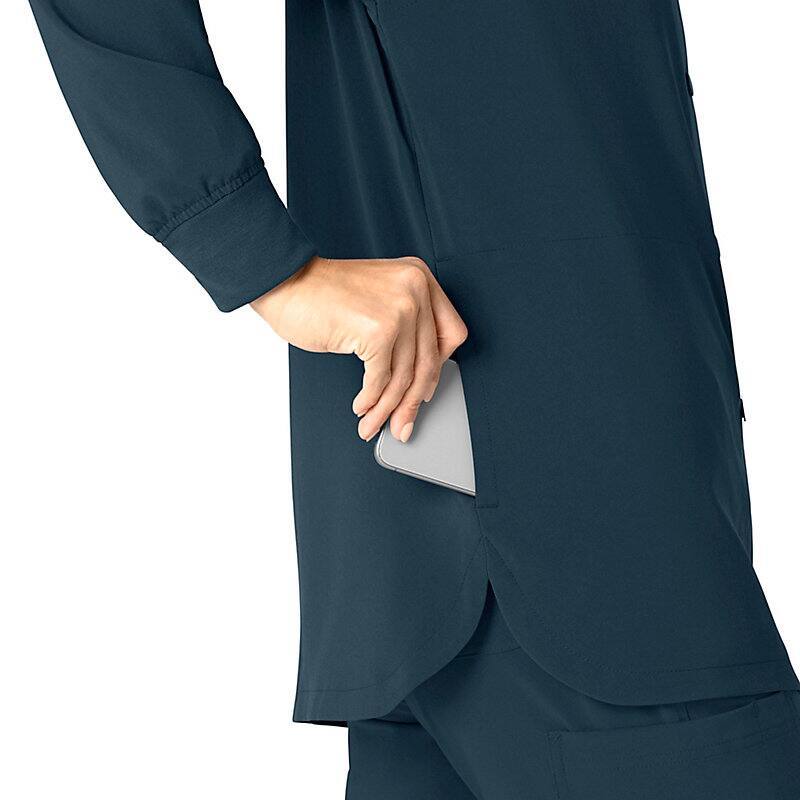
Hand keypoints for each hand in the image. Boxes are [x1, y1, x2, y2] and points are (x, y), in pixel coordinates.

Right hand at [251, 256, 467, 441]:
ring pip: (403, 376)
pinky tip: (362, 406)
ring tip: (373, 422)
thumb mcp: (378, 296)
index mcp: (420, 278)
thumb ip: (404, 325)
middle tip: (402, 423)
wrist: (285, 282)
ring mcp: (399, 310)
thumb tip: (417, 380)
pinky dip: (370, 400)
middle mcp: (415, 290)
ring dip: (387, 408)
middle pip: (428, 361)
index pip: (451, 332)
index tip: (426, 388)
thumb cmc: (322, 292)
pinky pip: (380, 380)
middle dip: (412, 402)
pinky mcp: (377, 331)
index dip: (438, 367)